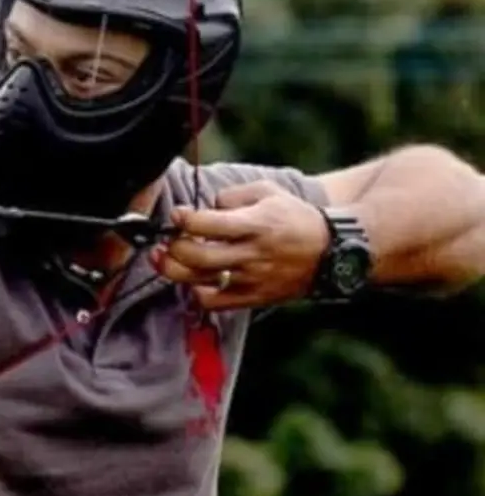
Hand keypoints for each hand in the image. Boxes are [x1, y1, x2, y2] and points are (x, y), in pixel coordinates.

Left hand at [150, 180, 330, 309]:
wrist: (331, 252)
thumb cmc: (295, 218)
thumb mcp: (268, 192)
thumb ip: (232, 195)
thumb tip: (205, 207)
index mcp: (256, 224)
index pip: (209, 224)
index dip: (185, 219)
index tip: (177, 214)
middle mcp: (252, 254)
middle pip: (199, 257)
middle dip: (174, 247)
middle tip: (168, 239)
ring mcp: (251, 279)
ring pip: (200, 281)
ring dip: (174, 270)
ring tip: (164, 259)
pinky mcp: (253, 297)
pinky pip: (213, 302)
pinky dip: (196, 292)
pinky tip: (194, 279)